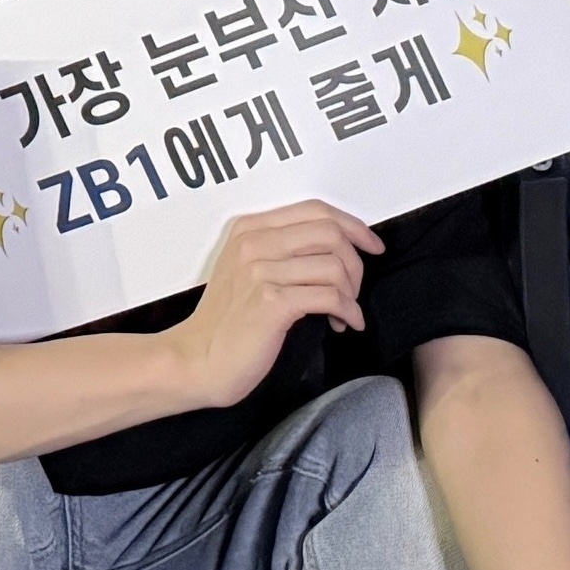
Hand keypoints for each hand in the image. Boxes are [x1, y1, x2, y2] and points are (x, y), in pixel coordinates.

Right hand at [163, 201, 379, 409]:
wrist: (197, 360)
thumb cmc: (227, 322)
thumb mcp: (247, 272)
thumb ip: (281, 252)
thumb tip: (336, 250)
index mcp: (249, 229)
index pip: (315, 210)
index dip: (353, 225)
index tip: (372, 246)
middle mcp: (253, 243)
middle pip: (330, 233)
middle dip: (356, 264)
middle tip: (352, 291)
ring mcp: (260, 271)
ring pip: (334, 265)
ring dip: (352, 294)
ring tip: (342, 313)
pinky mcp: (271, 302)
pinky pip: (331, 296)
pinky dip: (348, 312)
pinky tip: (344, 324)